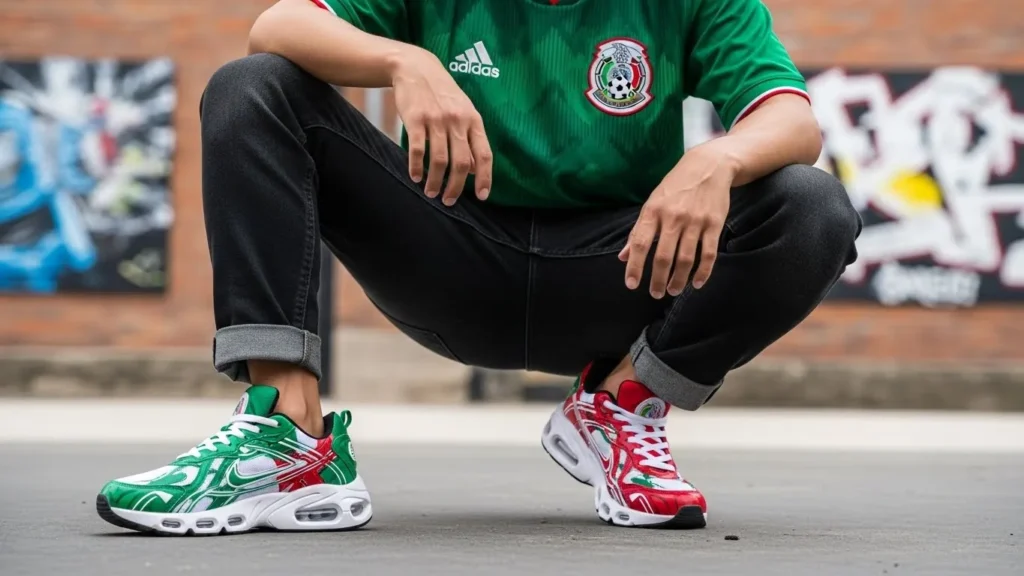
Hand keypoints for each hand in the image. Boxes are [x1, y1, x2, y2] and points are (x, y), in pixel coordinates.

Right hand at [390, 46, 491, 204]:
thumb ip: (470, 138)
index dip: (485, 178)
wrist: (416, 68)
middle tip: (449, 201)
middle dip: (455, 188)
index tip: (481, 196)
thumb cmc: (442, 94)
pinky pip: (418, 150)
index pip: (484, 154)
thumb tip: (474, 169)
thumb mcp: (463, 111)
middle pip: (461, 164)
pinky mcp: (415, 119)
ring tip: (431, 192)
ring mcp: (436, 120)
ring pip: (440, 161)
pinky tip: (415, 177)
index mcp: (473, 120)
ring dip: (435, 182)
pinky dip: (417, 168)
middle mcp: (457, 121)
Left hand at [619, 143, 734, 297]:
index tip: (632, 285)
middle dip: (658, 280)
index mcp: (653, 211)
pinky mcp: (714, 224)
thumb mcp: (652, 202)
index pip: (640, 244)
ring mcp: (695, 221)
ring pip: (685, 259)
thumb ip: (638, 231)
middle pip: (663, 257)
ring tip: (673, 290)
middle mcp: (673, 217)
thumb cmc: (675, 187)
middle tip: (656, 293)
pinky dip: (703, 272)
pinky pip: (708, 253)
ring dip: (678, 280)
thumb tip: (623, 257)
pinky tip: (696, 283)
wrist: (709, 166)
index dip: (635, 267)